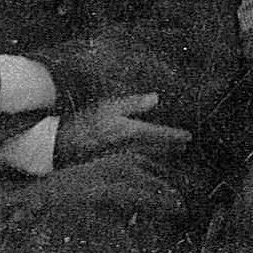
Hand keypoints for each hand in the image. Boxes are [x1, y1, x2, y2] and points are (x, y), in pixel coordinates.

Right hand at [54, 93, 190, 167]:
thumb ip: (133, 103)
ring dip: (159, 151)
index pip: (159, 135)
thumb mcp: (110, 107)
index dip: (174, 136)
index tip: (188, 137)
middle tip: (184, 147)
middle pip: (155, 147)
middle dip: (170, 147)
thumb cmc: (86, 123)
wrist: (64, 145)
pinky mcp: (110, 154)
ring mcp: (119, 152)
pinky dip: (144, 152)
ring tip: (170, 150)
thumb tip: (156, 98)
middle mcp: (128, 146)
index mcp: (131, 133)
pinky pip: (134, 155)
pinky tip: (142, 151)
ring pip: (145, 152)